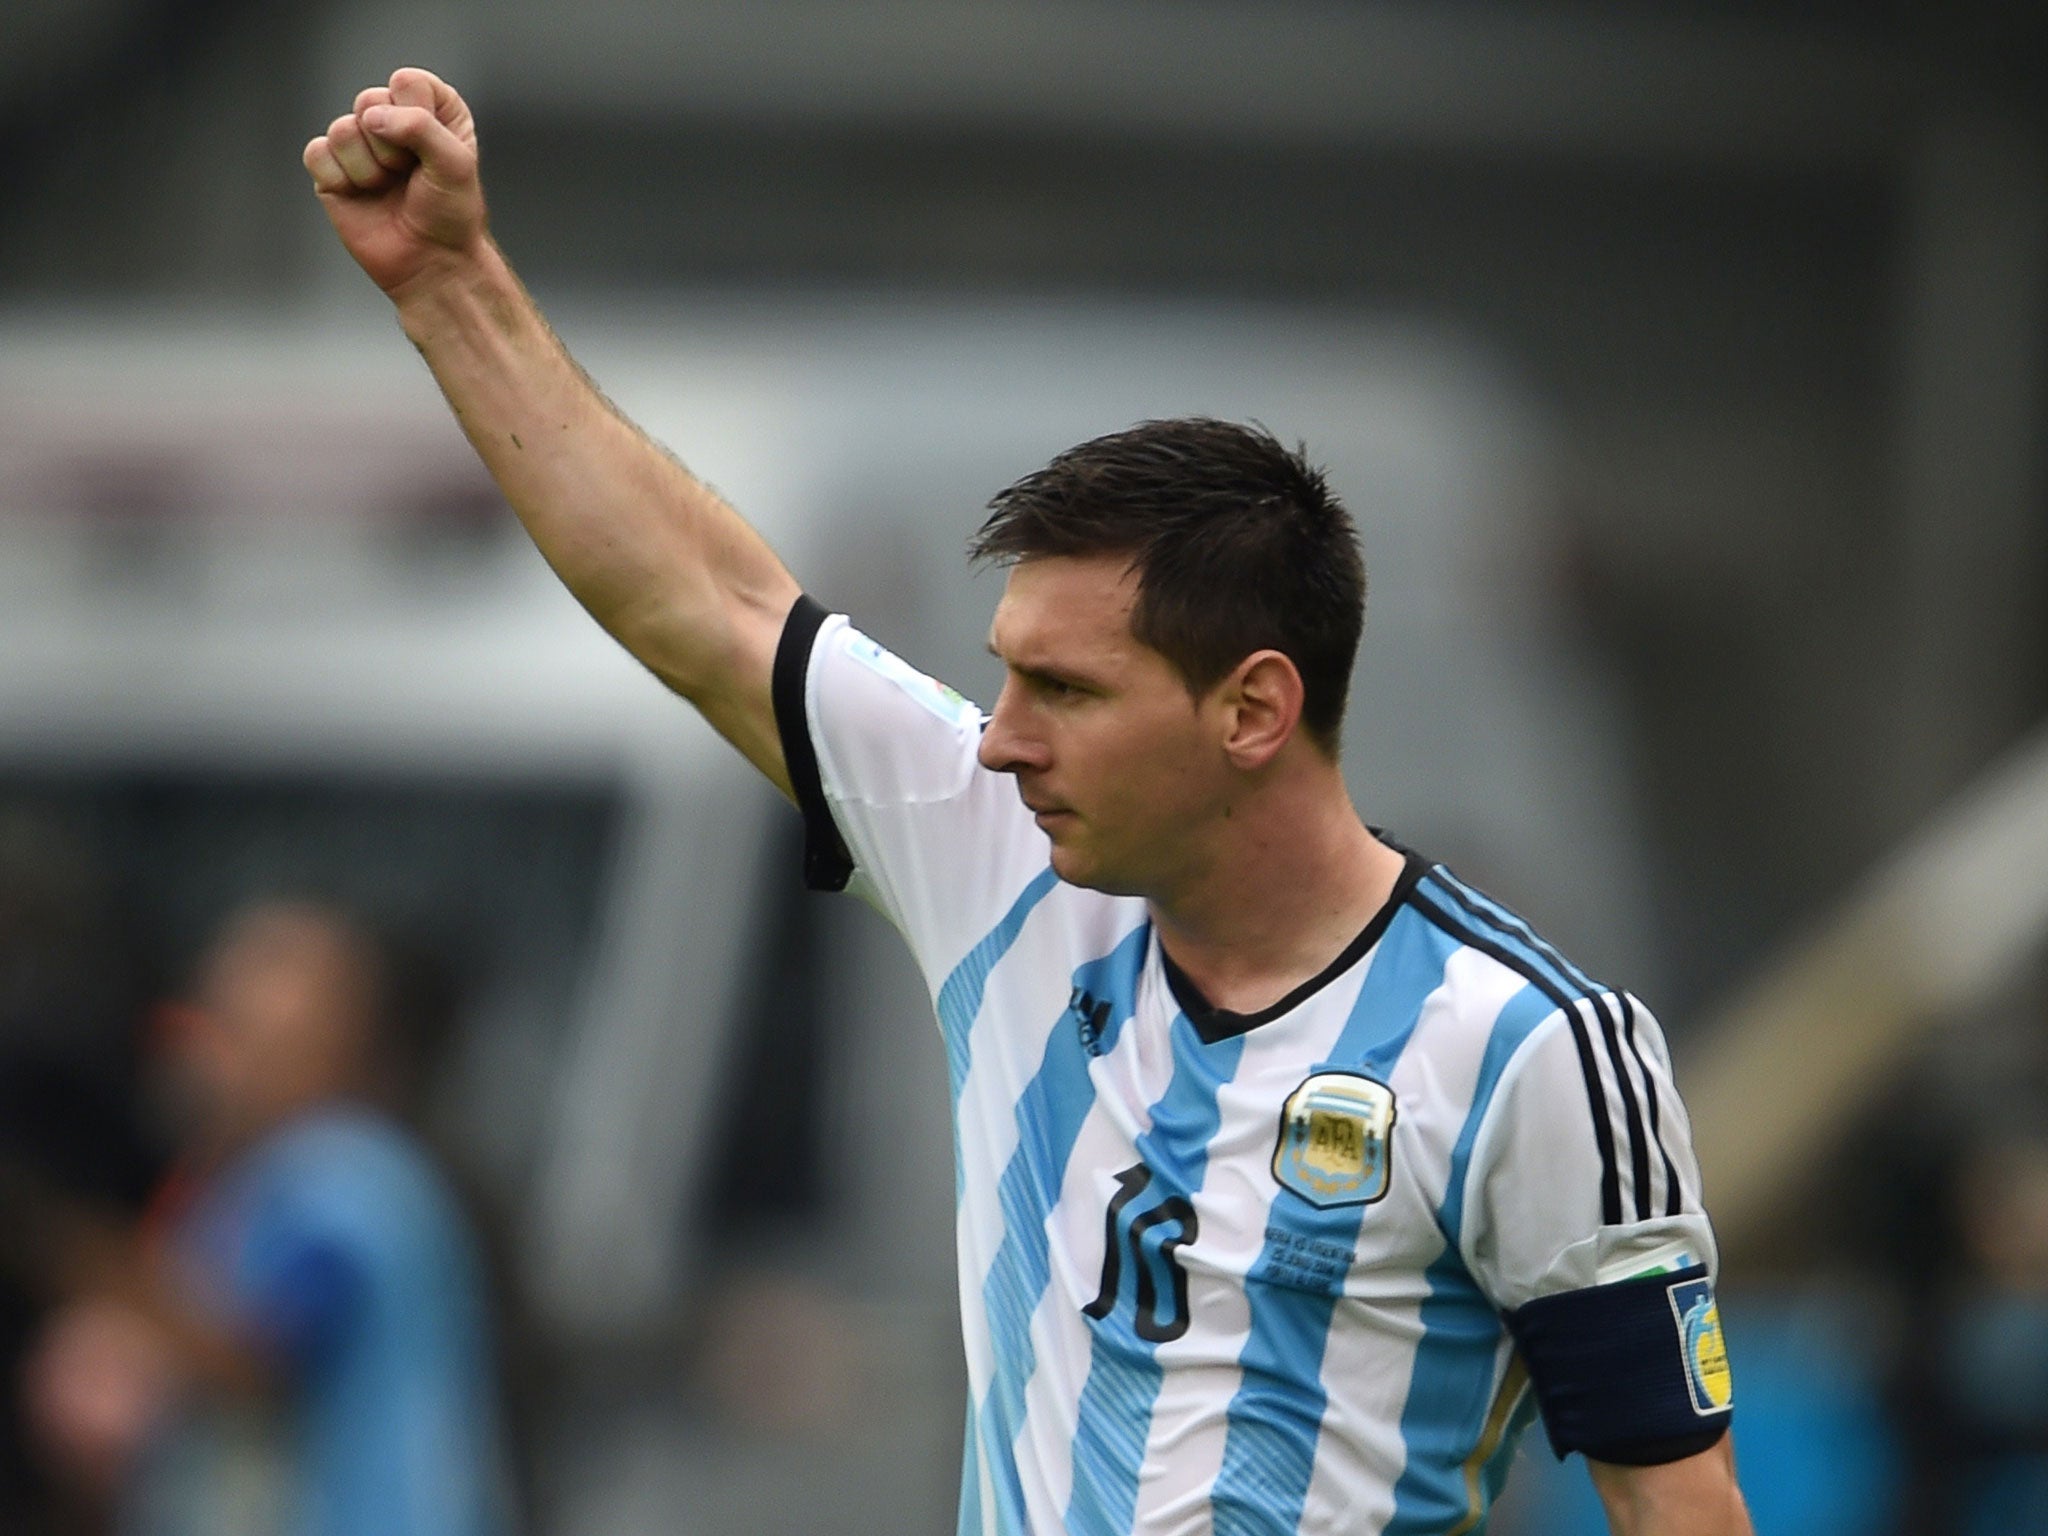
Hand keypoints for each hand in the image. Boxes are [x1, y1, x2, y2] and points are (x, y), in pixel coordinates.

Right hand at [303, 68, 485, 300]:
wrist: (431, 263)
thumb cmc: (451, 215)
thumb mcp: (455, 164)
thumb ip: (420, 126)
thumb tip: (371, 118)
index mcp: (431, 109)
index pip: (408, 82)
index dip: (417, 117)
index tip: (432, 152)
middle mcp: (393, 120)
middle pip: (368, 101)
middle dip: (390, 148)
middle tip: (408, 176)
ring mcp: (360, 144)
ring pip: (342, 129)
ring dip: (368, 169)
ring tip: (387, 189)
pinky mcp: (332, 170)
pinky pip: (316, 153)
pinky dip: (340, 179)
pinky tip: (361, 195)